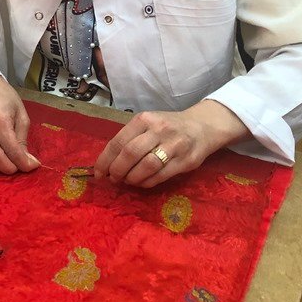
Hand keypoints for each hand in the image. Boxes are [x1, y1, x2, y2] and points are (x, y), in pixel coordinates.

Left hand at [94, 100, 249, 187]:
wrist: (203, 126)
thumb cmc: (168, 127)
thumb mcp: (148, 124)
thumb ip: (130, 138)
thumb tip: (108, 162)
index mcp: (144, 119)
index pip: (118, 141)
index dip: (105, 160)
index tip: (98, 173)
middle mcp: (159, 130)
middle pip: (130, 153)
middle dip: (117, 170)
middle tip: (113, 178)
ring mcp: (174, 145)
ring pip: (146, 166)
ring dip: (132, 178)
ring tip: (127, 180)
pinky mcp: (186, 161)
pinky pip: (161, 176)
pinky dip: (147, 182)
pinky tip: (142, 182)